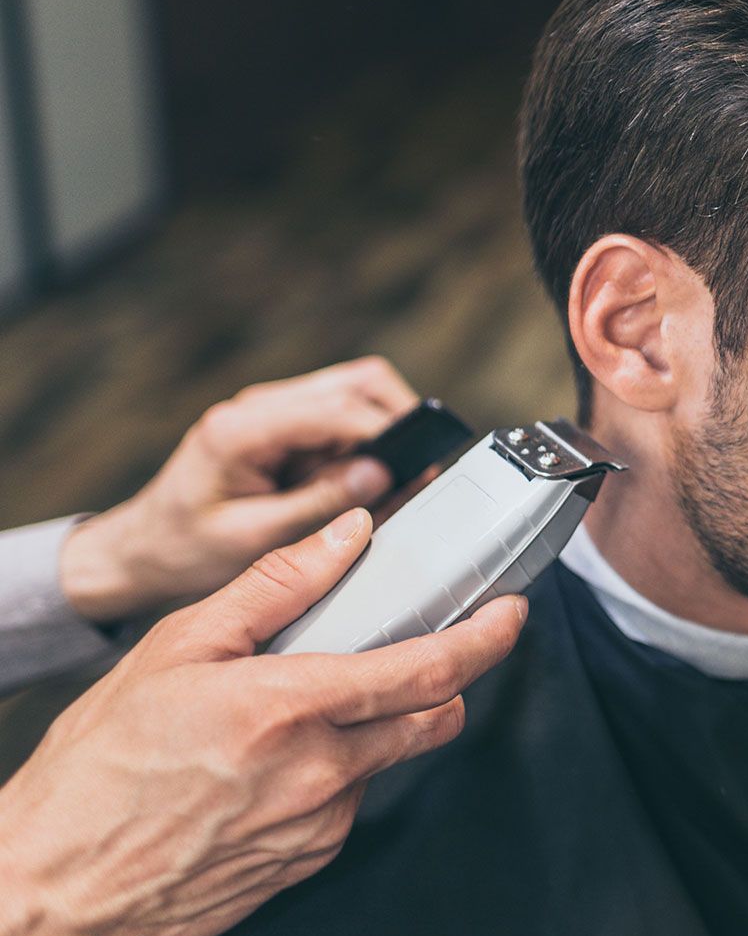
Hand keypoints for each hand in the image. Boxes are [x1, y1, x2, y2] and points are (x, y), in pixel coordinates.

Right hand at [0, 509, 527, 935]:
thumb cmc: (102, 765)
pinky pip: (348, 801)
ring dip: (370, 729)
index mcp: (293, 708)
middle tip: (416, 650)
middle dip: (445, 680)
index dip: (488, 638)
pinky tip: (269, 765)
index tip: (512, 612)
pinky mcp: (308, 860)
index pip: (430, 669)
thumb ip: (278, 584)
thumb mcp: (180, 646)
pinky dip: (332, 772)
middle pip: (434, 718)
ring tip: (292, 715)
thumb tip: (348, 535)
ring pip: (388, 759)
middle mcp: (320, 772)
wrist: (59, 881)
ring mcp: (319, 824)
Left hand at [58, 357, 419, 622]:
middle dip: (398, 422)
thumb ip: (319, 504)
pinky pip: (339, 416)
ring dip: (383, 430)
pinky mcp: (281, 424)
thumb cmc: (183, 550)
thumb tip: (382, 475)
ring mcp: (270, 410)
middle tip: (418, 472)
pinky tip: (361, 482)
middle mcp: (258, 406)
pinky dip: (363, 442)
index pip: (338, 410)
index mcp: (242, 430)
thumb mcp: (253, 540)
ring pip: (355, 392)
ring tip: (392, 480)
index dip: (389, 437)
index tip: (421, 471)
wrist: (139, 551)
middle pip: (357, 383)